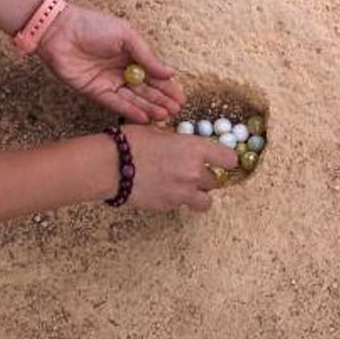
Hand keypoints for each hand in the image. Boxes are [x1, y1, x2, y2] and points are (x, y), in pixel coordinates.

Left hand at [37, 5, 184, 122]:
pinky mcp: (94, 91)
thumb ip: (147, 57)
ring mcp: (108, 82)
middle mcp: (122, 70)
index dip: (167, 87)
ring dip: (149, 107)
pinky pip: (115, 103)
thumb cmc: (93, 26)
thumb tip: (170, 73)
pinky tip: (144, 117)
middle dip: (161, 100)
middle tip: (176, 111)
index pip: (154, 74)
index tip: (180, 98)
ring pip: (133, 98)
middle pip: (145, 89)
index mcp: (131, 55)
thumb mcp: (127, 36)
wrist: (60, 30)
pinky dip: (129, 110)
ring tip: (164, 115)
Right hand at [123, 125, 238, 212]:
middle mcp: (195, 173)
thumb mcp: (160, 132)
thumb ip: (179, 142)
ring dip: (198, 194)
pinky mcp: (170, 206)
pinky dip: (176, 200)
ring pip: (204, 201)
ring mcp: (183, 193)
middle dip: (204, 177)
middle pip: (215, 181)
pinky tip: (161, 190)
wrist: (110, 166)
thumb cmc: (132, 142)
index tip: (221, 161)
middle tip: (189, 172)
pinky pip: (181, 205)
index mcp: (196, 149)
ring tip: (183, 188)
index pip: (229, 159)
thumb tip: (183, 146)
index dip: (226, 160)